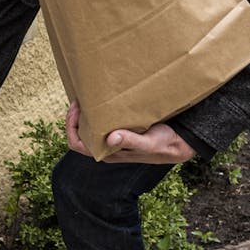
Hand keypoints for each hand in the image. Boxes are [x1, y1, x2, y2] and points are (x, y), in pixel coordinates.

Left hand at [65, 100, 194, 163]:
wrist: (178, 144)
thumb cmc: (163, 144)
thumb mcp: (148, 143)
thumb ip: (130, 141)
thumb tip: (110, 138)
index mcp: (108, 153)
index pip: (77, 144)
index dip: (71, 126)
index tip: (77, 109)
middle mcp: (106, 147)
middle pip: (80, 133)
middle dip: (76, 116)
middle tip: (80, 97)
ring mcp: (112, 140)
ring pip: (90, 127)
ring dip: (86, 113)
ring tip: (89, 96)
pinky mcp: (121, 132)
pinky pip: (102, 122)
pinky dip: (98, 112)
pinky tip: (104, 99)